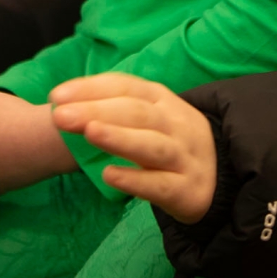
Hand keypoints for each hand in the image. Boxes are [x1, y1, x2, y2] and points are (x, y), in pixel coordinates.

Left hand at [51, 74, 216, 223]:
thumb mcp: (151, 119)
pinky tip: (109, 176)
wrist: (219, 179)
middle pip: (136, 112)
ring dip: (119, 137)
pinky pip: (160, 184)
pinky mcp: (188, 190)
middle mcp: (177, 124)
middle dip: (96, 111)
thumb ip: (116, 111)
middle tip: (60, 116)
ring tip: (88, 133)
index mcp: (164, 100)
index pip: (127, 86)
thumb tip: (66, 106)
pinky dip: (135, 179)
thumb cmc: (169, 144)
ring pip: (152, 145)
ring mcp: (186, 157)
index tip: (56, 95)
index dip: (92, 88)